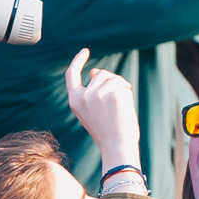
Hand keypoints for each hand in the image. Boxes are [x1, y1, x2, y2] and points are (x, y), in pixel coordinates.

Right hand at [65, 48, 138, 169]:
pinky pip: (122, 85)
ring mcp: (96, 94)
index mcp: (75, 101)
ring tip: (122, 106)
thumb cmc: (108, 132)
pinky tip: (126, 107)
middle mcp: (83, 96)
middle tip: (121, 95)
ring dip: (121, 87)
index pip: (71, 75)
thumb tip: (95, 71)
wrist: (117, 147)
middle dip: (112, 80)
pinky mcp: (111, 93)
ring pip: (112, 78)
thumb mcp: (94, 111)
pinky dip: (127, 92)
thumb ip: (92, 91)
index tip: (85, 51)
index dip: (77, 61)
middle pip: (99, 74)